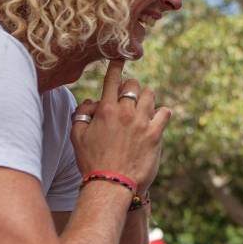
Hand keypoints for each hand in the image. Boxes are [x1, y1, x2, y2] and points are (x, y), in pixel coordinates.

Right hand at [71, 60, 170, 192]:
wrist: (111, 185)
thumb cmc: (92, 163)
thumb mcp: (77, 137)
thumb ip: (82, 115)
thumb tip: (91, 102)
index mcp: (105, 110)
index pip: (112, 80)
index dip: (116, 65)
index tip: (120, 57)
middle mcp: (125, 112)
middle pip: (134, 84)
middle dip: (131, 88)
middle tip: (128, 98)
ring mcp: (142, 122)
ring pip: (150, 95)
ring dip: (146, 99)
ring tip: (142, 109)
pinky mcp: (155, 134)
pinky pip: (165, 112)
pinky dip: (162, 113)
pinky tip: (157, 119)